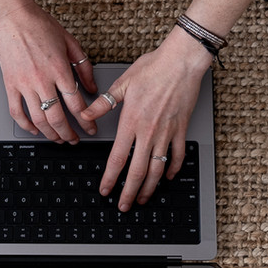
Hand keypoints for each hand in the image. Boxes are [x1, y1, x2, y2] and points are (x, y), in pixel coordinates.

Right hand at [0, 3, 97, 141]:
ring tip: (57, 138)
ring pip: (38, 119)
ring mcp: (24, 84)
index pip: (77, 105)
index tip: (90, 129)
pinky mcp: (10, 85)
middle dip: (69, 134)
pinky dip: (26, 125)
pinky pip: (16, 111)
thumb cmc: (41, 25)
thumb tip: (93, 88)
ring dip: (50, 134)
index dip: (86, 122)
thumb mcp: (71, 43)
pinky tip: (34, 129)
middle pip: (58, 118)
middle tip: (74, 139)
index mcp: (60, 70)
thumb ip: (84, 67)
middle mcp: (42, 80)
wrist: (14, 17)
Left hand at [81, 29, 212, 209]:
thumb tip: (86, 114)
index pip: (118, 158)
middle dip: (129, 191)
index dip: (110, 178)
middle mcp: (149, 131)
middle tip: (124, 206)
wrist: (181, 62)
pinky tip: (169, 176)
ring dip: (150, 186)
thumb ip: (103, 104)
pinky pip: (178, 154)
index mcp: (131, 122)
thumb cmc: (153, 68)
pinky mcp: (181, 128)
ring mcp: (167, 132)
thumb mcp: (122, 84)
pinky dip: (173, 167)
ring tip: (143, 198)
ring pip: (158, 167)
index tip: (106, 190)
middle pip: (138, 170)